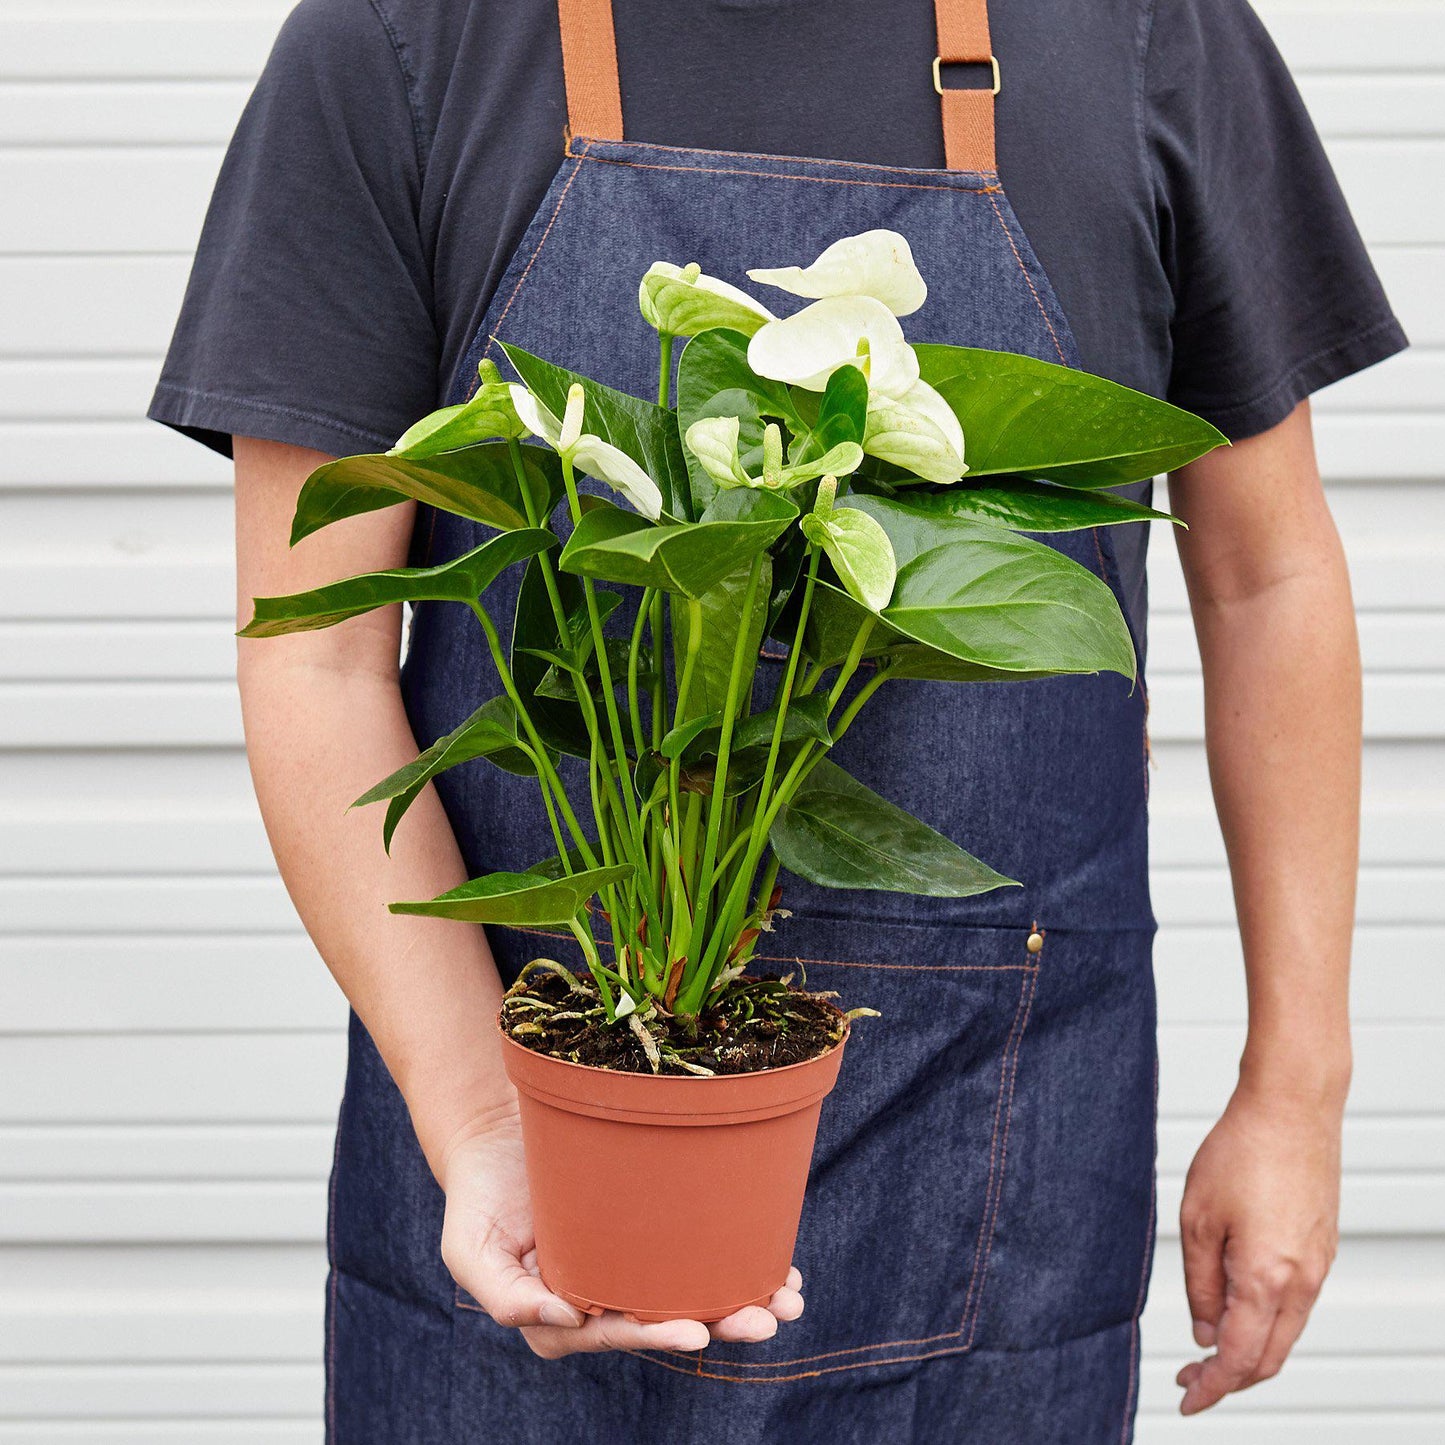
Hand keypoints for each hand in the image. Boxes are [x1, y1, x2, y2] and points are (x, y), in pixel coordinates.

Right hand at [438, 1102, 804, 1357]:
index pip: (619, 1332)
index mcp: (562, 1318)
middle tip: (766, 1319)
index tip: (700, 1331)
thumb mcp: (469, 1250)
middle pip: (669, 1318)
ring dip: (743, 1299)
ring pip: (694, 1291)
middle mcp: (605, 1300)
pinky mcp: (651, 1232)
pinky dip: (737, 1260)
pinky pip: (698, 1251)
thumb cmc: (479, 1197)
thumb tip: (569, 1320)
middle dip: (722, 1323)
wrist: (496, 1136)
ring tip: (788, 1299)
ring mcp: (632, 1266)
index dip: (660, 1333)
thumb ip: (505, 1297)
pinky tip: (777, 1263)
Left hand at [1176, 1079, 1343, 1413]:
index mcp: (1266, 1278)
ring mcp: (1319, 1267)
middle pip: (1268, 1358)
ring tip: (1207, 1350)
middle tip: (1190, 1379)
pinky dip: (1267, 1323)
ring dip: (1248, 1351)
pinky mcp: (1322, 1248)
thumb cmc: (1241, 1151)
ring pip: (1285, 1334)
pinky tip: (1238, 1311)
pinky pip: (1296, 1306)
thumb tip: (1205, 1333)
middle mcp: (1302, 1282)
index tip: (1186, 1400)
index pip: (1239, 1359)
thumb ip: (1201, 1284)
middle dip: (1229, 1379)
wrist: (1291, 1108)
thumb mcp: (1197, 1218)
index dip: (1211, 1388)